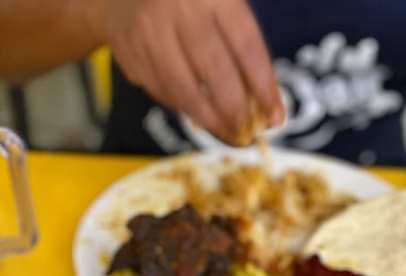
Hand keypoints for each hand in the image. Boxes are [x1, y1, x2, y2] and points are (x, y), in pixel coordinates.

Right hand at [96, 0, 282, 142]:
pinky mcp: (129, 52)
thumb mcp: (217, 0)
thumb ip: (238, 39)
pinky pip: (160, 91)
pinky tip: (197, 114)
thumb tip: (261, 98)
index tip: (275, 116)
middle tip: (248, 131)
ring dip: (209, 119)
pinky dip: (182, 108)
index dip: (264, 87)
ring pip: (184, 90)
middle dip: (235, 110)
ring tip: (226, 131)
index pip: (247, 46)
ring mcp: (150, 32)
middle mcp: (179, 10)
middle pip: (216, 73)